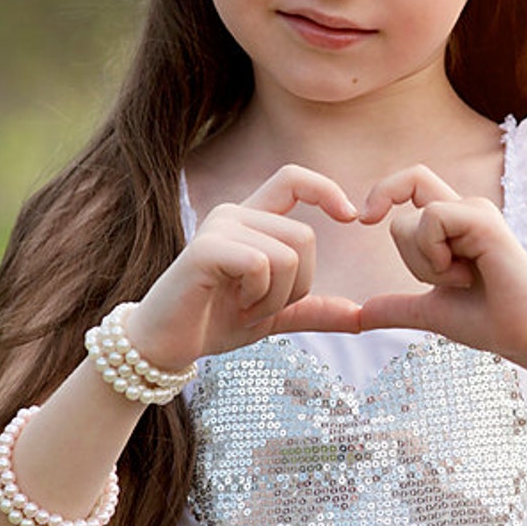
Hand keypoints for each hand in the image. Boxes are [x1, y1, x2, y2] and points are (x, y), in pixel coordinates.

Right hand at [124, 166, 362, 365]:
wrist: (164, 345)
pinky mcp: (205, 249)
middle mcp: (234, 214)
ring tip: (247, 309)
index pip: (294, 180)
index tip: (352, 216)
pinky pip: (261, 264)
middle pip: (304, 236)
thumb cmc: (214, 322)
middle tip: (265, 308)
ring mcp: (218, 228)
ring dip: (277, 297)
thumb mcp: (274, 316)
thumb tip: (362, 316)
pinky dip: (258, 296)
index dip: (327, 190)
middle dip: (299, 284)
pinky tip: (236, 308)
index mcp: (251, 220)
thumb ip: (314, 310)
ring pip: (287, 254)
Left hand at [358, 166, 526, 361]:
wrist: (525, 338)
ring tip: (462, 280)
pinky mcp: (483, 219)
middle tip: (445, 280)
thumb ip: (395, 308)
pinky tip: (467, 275)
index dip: (382, 191)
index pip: (410, 183)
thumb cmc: (490, 322)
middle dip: (409, 255)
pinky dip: (436, 256)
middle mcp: (466, 210)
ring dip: (426, 262)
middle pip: (403, 204)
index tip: (362, 218)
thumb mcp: (430, 312)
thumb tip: (360, 317)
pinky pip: (432, 219)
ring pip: (414, 219)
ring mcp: (476, 211)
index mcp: (455, 223)